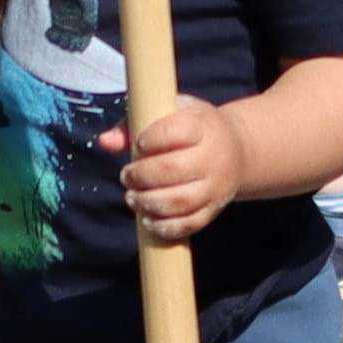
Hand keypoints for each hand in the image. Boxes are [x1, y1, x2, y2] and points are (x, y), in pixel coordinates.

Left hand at [98, 95, 245, 242]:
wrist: (236, 150)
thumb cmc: (191, 130)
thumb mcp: (169, 116)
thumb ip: (133, 125)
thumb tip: (105, 142)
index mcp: (202, 126)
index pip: (177, 131)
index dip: (153, 139)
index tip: (139, 144)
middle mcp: (213, 156)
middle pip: (174, 169)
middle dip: (141, 176)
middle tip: (126, 177)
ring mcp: (216, 186)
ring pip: (181, 201)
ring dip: (149, 203)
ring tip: (132, 198)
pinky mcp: (214, 209)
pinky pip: (191, 224)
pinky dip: (166, 227)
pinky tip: (148, 220)